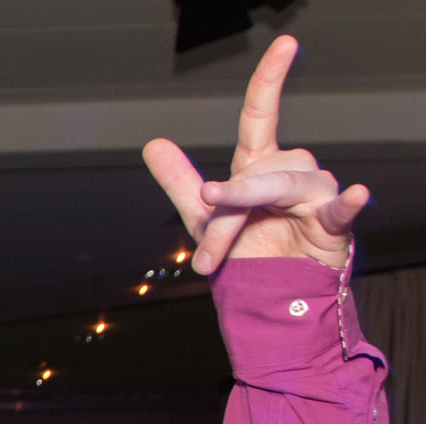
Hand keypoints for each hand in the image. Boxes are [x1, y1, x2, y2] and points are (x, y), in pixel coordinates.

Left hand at [143, 36, 370, 275]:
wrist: (268, 297)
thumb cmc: (245, 251)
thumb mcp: (203, 217)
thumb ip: (180, 181)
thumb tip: (153, 143)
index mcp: (258, 167)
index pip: (262, 115)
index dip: (271, 79)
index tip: (287, 43)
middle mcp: (290, 172)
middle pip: (256, 172)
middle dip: (224, 214)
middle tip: (202, 257)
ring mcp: (316, 195)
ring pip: (283, 187)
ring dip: (243, 222)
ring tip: (217, 260)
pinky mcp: (334, 224)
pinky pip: (340, 207)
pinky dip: (348, 202)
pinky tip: (354, 193)